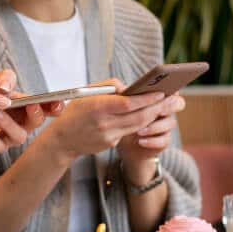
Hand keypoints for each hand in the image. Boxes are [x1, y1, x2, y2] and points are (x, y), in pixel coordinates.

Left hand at [0, 69, 58, 153]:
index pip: (49, 109)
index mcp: (28, 107)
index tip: (58, 101)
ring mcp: (11, 137)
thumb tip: (5, 87)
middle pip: (37, 123)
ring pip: (19, 136)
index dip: (57, 107)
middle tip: (31, 105)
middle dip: (37, 115)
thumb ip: (4, 78)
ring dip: (9, 124)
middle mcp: (23, 124)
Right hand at [37, 79, 167, 163]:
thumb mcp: (86, 93)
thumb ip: (109, 87)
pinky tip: (147, 116)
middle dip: (157, 108)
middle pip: (139, 116)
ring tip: (163, 106)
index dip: (147, 99)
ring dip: (152, 115)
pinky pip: (128, 131)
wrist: (62, 140)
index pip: (129, 103)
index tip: (160, 92)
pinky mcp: (110, 144)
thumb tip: (130, 88)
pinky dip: (139, 123)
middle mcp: (104, 123)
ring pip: (138, 126)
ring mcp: (108, 136)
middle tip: (170, 100)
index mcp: (97, 107)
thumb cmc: (75, 112)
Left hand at [117, 92, 185, 172]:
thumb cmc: (124, 115)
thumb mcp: (124, 105)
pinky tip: (141, 141)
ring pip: (170, 123)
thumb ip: (129, 96)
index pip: (172, 89)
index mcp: (159, 97)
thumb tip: (125, 91)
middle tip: (159, 110)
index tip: (162, 93)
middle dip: (169, 106)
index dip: (171, 91)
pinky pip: (164, 140)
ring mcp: (166, 125)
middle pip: (178, 103)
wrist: (123, 137)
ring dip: (155, 127)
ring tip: (139, 131)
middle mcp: (166, 109)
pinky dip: (153, 141)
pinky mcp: (163, 140)